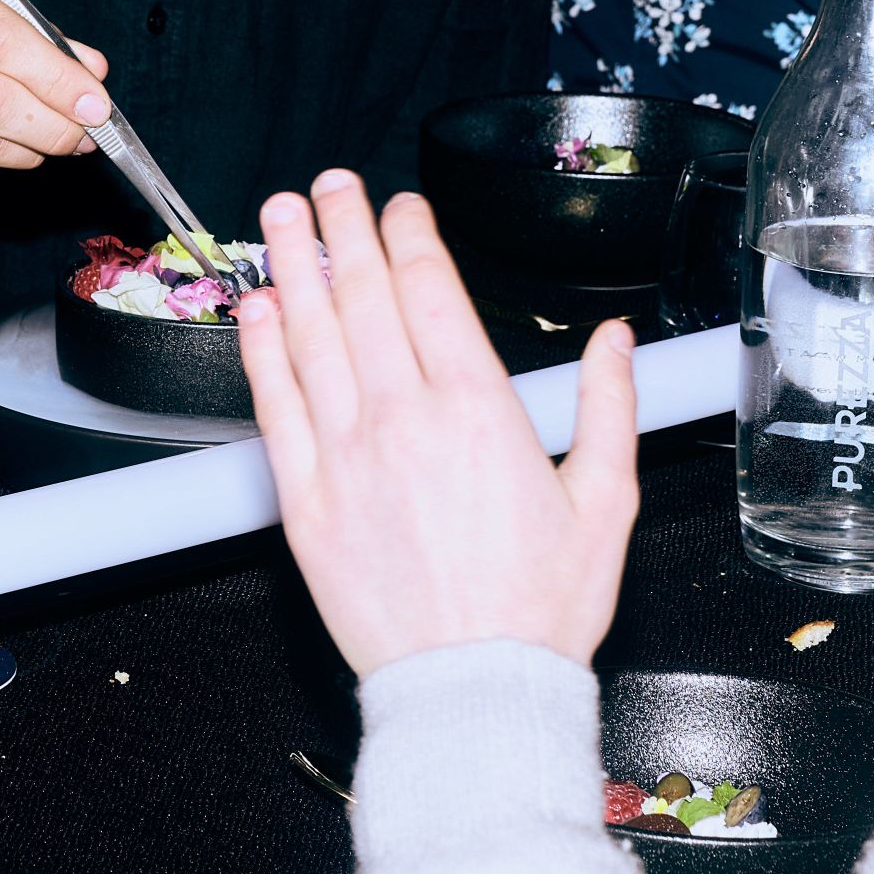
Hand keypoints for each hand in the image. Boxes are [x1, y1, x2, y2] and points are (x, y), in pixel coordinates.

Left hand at [235, 173, 640, 677]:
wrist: (474, 691)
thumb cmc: (539, 610)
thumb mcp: (605, 501)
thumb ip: (609, 407)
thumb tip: (616, 340)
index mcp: (479, 409)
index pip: (430, 288)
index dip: (409, 232)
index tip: (399, 204)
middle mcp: (405, 418)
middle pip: (362, 294)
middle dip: (343, 225)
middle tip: (328, 183)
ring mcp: (347, 455)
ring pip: (310, 335)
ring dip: (292, 265)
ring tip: (278, 215)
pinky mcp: (306, 500)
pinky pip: (275, 406)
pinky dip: (261, 351)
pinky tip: (257, 311)